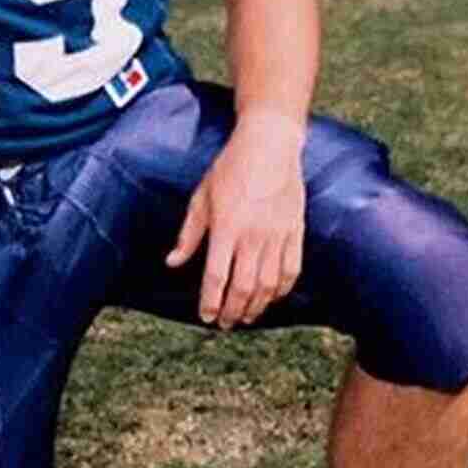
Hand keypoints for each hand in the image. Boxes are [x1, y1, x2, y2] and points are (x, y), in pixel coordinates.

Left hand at [165, 110, 305, 327]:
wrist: (270, 145)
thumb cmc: (231, 168)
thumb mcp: (201, 198)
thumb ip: (188, 235)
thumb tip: (172, 262)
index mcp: (226, 228)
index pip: (216, 276)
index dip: (210, 301)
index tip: (206, 316)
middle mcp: (253, 236)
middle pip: (243, 287)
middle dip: (233, 311)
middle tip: (225, 323)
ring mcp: (277, 235)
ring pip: (268, 284)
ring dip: (257, 306)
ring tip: (247, 317)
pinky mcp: (295, 230)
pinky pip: (291, 269)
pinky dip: (282, 289)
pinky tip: (272, 297)